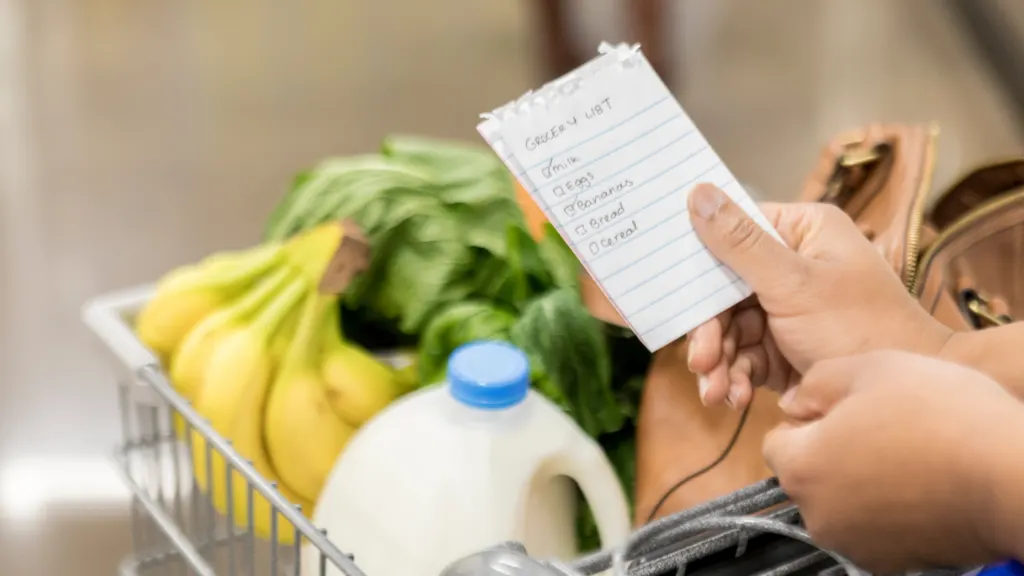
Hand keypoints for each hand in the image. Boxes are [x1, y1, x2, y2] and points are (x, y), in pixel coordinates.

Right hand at [684, 184, 952, 408]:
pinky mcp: (783, 348)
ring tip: (714, 392)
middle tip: (700, 359)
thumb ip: (740, 243)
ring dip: (719, 362)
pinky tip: (731, 397)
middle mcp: (792, 265)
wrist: (900, 401)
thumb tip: (697, 193)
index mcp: (802, 232)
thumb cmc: (862, 328)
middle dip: (710, 331)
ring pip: (729, 329)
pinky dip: (734, 377)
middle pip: (724, 289)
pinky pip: (742, 357)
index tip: (673, 288)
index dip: (700, 261)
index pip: (733, 232)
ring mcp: (787, 309)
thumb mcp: (794, 283)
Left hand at [764, 350, 1023, 571]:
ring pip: (842, 500)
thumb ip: (815, 383)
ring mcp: (856, 545)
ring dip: (861, 478)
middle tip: (882, 424)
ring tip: (909, 450)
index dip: (808, 419)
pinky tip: (925, 480)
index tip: (846, 408)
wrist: (1014, 475)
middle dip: (832, 450)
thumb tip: (792, 402)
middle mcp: (819, 517)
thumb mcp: (869, 368)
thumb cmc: (943, 415)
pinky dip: (890, 506)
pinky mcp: (894, 563)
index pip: (775, 442)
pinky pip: (875, 526)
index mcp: (801, 469)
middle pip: (807, 474)